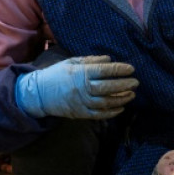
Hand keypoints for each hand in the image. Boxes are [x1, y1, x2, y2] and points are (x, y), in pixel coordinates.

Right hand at [15, 56, 137, 118]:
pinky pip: (98, 114)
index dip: (119, 69)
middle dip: (124, 85)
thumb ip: (91, 61)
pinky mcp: (79, 113)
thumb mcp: (71, 62)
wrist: (37, 94)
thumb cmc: (57, 75)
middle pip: (107, 87)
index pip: (104, 71)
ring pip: (105, 102)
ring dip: (121, 99)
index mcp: (80, 73)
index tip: (131, 69)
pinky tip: (121, 108)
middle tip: (136, 82)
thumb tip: (109, 59)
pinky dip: (111, 112)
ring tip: (132, 94)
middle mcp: (82, 88)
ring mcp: (81, 102)